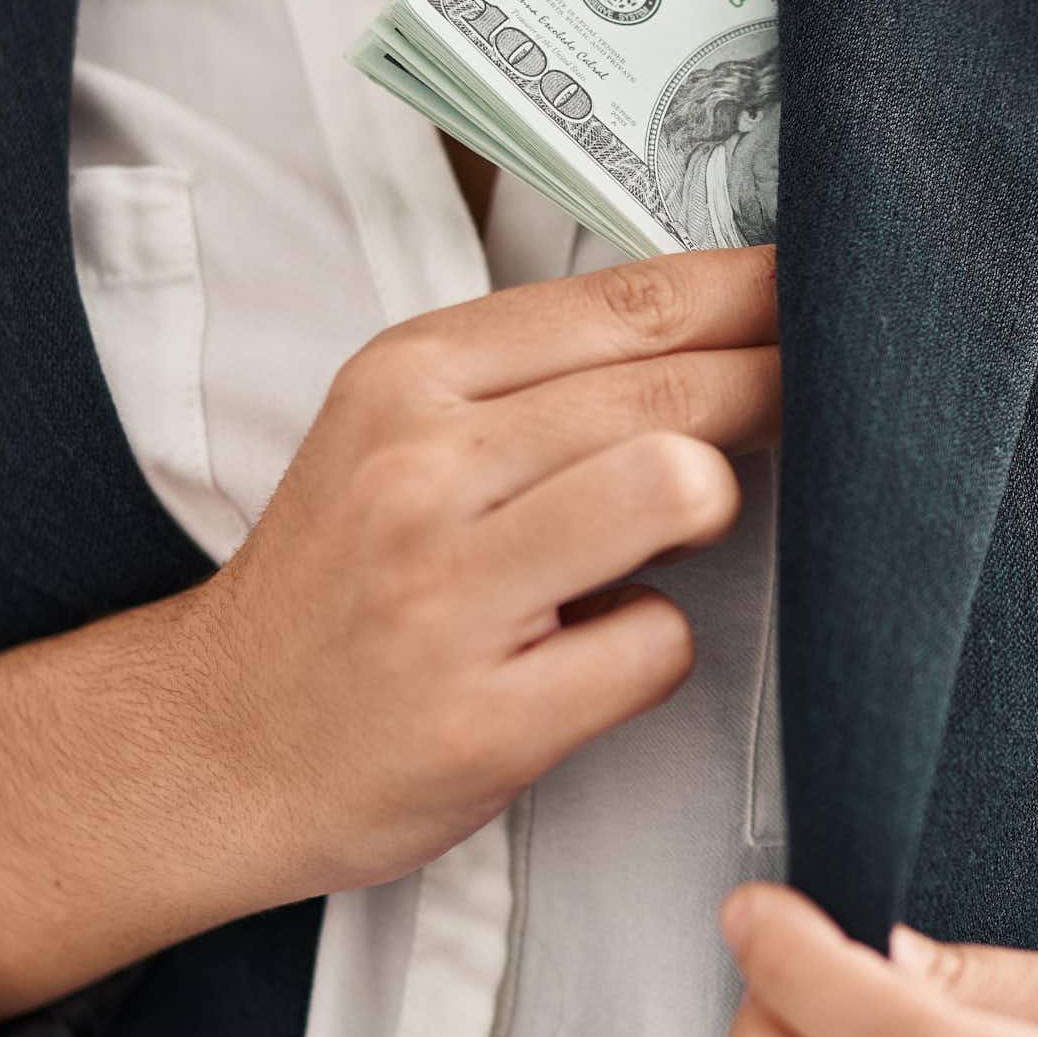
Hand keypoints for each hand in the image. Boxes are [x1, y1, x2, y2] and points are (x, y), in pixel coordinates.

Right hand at [205, 243, 778, 894]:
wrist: (211, 745)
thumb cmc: (335, 593)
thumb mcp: (395, 438)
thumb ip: (532, 383)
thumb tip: (718, 328)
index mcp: (407, 379)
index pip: (625, 303)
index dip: (753, 294)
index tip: (824, 291)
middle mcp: (421, 469)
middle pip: (670, 389)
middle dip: (776, 391)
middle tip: (826, 405)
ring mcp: (451, 594)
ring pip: (677, 489)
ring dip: (708, 512)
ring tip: (666, 538)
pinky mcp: (487, 717)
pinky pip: (657, 645)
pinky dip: (651, 650)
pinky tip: (592, 656)